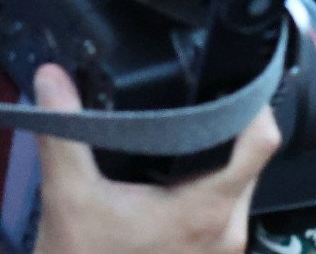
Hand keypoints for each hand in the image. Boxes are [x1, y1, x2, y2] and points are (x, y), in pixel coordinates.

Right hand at [24, 64, 279, 253]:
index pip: (261, 143)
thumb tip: (53, 78)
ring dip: (213, 163)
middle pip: (250, 160)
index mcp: (207, 208)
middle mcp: (228, 230)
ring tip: (181, 135)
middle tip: (196, 100)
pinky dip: (203, 193)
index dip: (254, 105)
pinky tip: (171, 180)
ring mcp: (223, 250)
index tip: (234, 81)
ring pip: (237, 188)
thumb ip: (65, 133)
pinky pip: (222, 214)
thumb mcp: (68, 199)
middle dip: (225, 130)